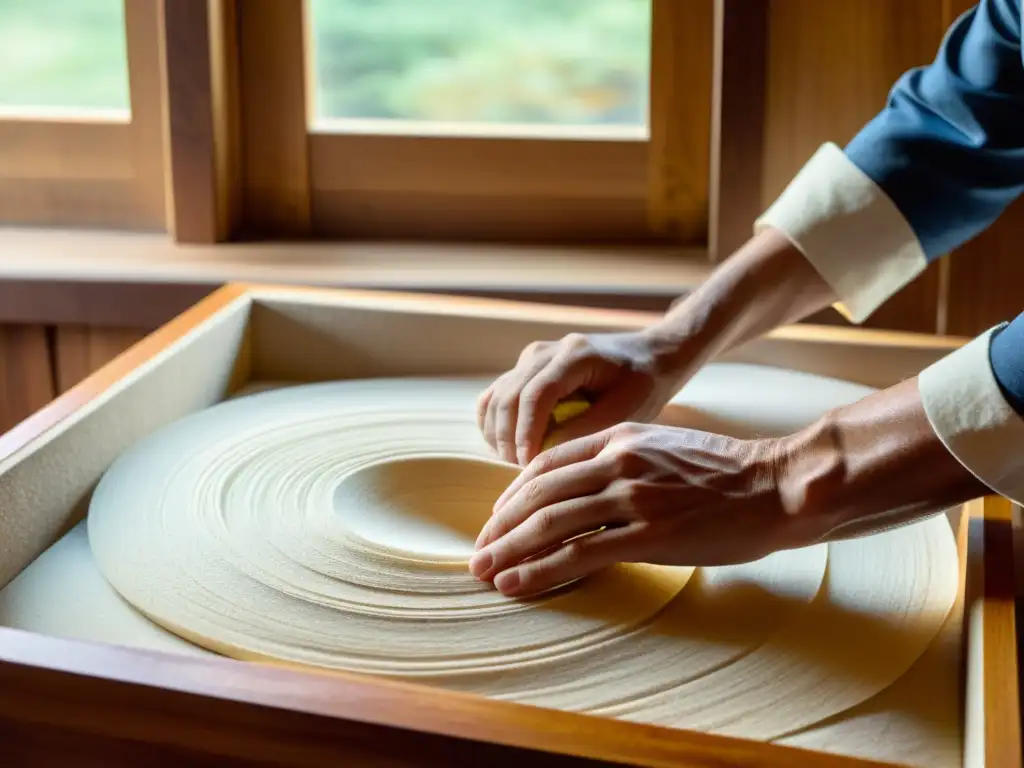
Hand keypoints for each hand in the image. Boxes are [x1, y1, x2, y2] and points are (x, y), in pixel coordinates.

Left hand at [469, 422, 818, 597]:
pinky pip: (579, 554)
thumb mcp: (664, 445)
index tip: (498, 518)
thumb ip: (622, 457)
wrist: (775, 485)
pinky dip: (539, 570)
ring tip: (484, 571)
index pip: (546, 464)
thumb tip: (587, 483)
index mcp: (619, 437)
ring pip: (549, 523)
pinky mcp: (648, 535)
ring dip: (509, 550)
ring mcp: (631, 497)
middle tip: (478, 551)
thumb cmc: (726, 470)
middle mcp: (617, 462)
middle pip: (538, 493)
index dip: (513, 493)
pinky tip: (516, 584)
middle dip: (500, 525)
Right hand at [477, 330, 683, 465]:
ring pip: (494, 398)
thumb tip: (546, 455)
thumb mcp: (626, 409)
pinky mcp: (523, 369)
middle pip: (508, 397)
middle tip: (522, 474)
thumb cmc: (642, 384)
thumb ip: (587, 429)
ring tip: (517, 464)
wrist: (645, 355)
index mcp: (574, 355)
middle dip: (509, 440)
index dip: (527, 433)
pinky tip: (508, 449)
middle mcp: (545, 352)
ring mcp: (530, 358)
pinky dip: (493, 425)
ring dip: (498, 435)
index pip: (535, 395)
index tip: (529, 465)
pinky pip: (494, 397)